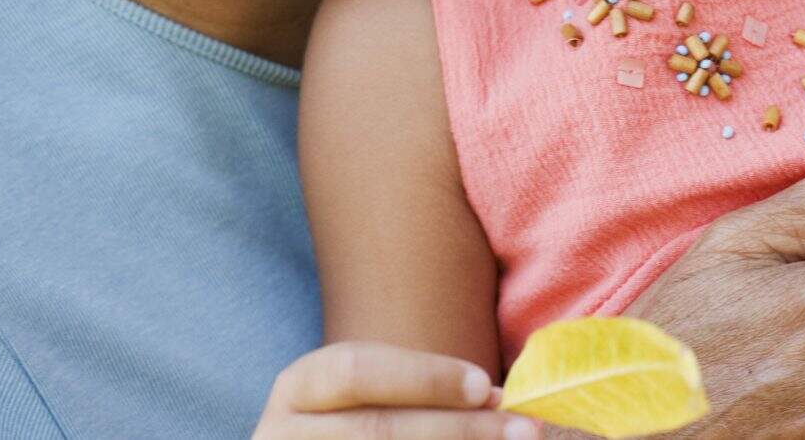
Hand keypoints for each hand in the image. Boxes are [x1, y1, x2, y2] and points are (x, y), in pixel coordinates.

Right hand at [254, 342, 534, 439]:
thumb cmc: (354, 426)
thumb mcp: (365, 401)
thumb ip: (417, 395)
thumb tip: (496, 401)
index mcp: (296, 389)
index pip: (356, 371)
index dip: (423, 377)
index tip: (487, 388)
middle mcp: (281, 436)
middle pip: (377, 431)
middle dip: (458, 429)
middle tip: (523, 429)